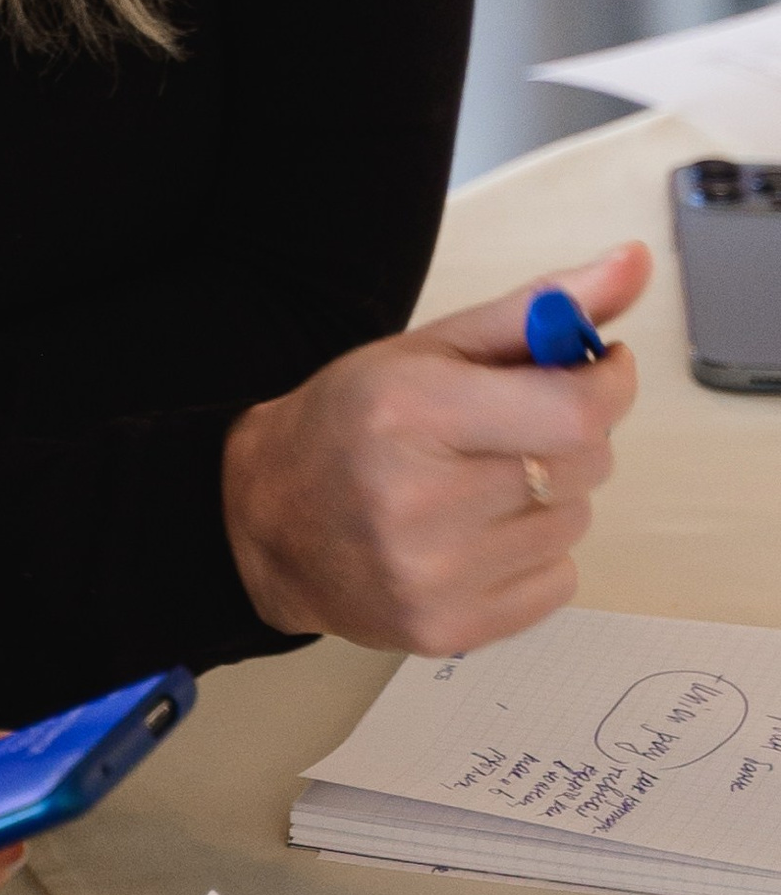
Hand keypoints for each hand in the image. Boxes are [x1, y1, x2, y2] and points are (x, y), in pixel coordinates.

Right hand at [222, 243, 649, 654]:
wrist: (262, 524)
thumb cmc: (351, 427)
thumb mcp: (429, 350)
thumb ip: (536, 310)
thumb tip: (633, 263)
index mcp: (412, 412)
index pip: (575, 413)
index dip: (608, 386)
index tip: (598, 372)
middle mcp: (418, 501)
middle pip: (582, 466)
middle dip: (569, 438)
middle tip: (508, 432)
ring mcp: (432, 577)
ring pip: (574, 525)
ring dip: (548, 500)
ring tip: (477, 490)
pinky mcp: (446, 631)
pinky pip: (558, 583)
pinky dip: (534, 558)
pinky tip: (474, 540)